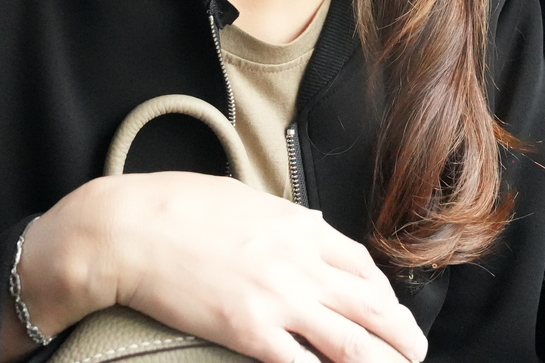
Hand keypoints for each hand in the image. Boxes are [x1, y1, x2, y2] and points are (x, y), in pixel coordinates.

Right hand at [15, 173, 425, 362]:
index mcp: (300, 226)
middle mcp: (300, 262)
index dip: (383, 295)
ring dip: (381, 362)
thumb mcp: (244, 198)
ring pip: (352, 342)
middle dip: (401, 334)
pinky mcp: (250, 331)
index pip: (361, 265)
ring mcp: (278, 299)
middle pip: (371, 306)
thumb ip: (283, 218)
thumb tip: (307, 224)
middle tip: (415, 353)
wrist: (129, 228)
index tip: (388, 312)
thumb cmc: (175, 206)